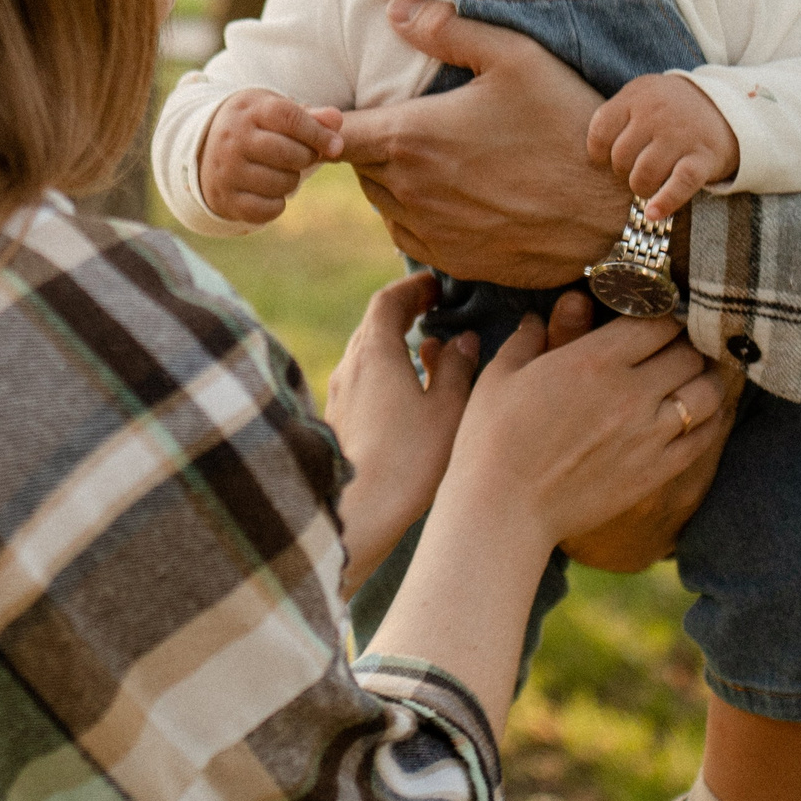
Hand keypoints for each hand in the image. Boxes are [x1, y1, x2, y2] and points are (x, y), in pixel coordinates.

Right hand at [199, 87, 345, 225]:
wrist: (204, 149)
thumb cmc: (253, 127)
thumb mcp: (274, 111)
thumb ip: (309, 116)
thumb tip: (336, 119)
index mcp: (248, 111)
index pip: (289, 118)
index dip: (318, 133)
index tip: (336, 146)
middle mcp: (232, 139)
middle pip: (289, 154)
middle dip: (306, 158)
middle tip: (300, 157)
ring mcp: (226, 170)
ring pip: (281, 184)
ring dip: (291, 181)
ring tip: (280, 172)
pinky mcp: (225, 199)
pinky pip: (267, 210)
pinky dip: (276, 205)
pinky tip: (268, 191)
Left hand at [323, 275, 480, 595]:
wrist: (356, 513)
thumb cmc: (407, 459)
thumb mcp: (447, 410)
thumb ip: (458, 370)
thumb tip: (463, 342)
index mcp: (375, 351)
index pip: (389, 301)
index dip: (414, 288)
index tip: (437, 286)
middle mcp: (350, 366)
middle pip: (374, 325)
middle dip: (406, 314)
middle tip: (436, 312)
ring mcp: (339, 395)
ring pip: (368, 356)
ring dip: (397, 346)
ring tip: (431, 354)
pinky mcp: (337, 423)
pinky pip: (364, 383)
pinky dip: (387, 374)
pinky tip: (409, 396)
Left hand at [335, 0, 629, 286]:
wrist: (613, 212)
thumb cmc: (567, 126)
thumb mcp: (517, 58)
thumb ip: (450, 30)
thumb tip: (397, 11)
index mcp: (412, 137)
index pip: (332, 134)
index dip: (317, 122)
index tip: (323, 114)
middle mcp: (410, 190)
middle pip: (359, 166)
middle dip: (370, 143)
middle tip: (403, 121)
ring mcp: (430, 231)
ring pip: (382, 202)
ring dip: (391, 179)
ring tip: (430, 157)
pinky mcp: (454, 261)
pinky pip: (409, 236)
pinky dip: (415, 215)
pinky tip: (451, 194)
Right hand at [527, 290, 729, 570]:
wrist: (503, 509)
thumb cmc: (492, 439)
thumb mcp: (501, 375)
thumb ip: (527, 339)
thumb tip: (535, 318)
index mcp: (594, 359)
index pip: (658, 322)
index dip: (662, 316)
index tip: (655, 320)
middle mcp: (631, 392)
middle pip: (689, 353)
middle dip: (685, 345)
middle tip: (676, 347)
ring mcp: (649, 434)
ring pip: (707, 392)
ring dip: (704, 379)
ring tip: (694, 377)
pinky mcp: (656, 471)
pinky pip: (704, 437)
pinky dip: (710, 419)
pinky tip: (699, 415)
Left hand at [586, 73, 739, 221]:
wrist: (727, 107)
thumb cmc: (672, 107)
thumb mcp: (643, 94)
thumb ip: (617, 113)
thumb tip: (594, 153)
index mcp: (637, 96)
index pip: (601, 130)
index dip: (599, 152)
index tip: (607, 157)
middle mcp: (658, 114)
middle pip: (621, 157)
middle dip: (623, 170)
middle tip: (636, 167)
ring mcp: (682, 136)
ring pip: (644, 175)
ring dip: (641, 187)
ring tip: (648, 183)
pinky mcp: (703, 159)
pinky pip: (678, 185)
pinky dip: (664, 202)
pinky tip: (653, 213)